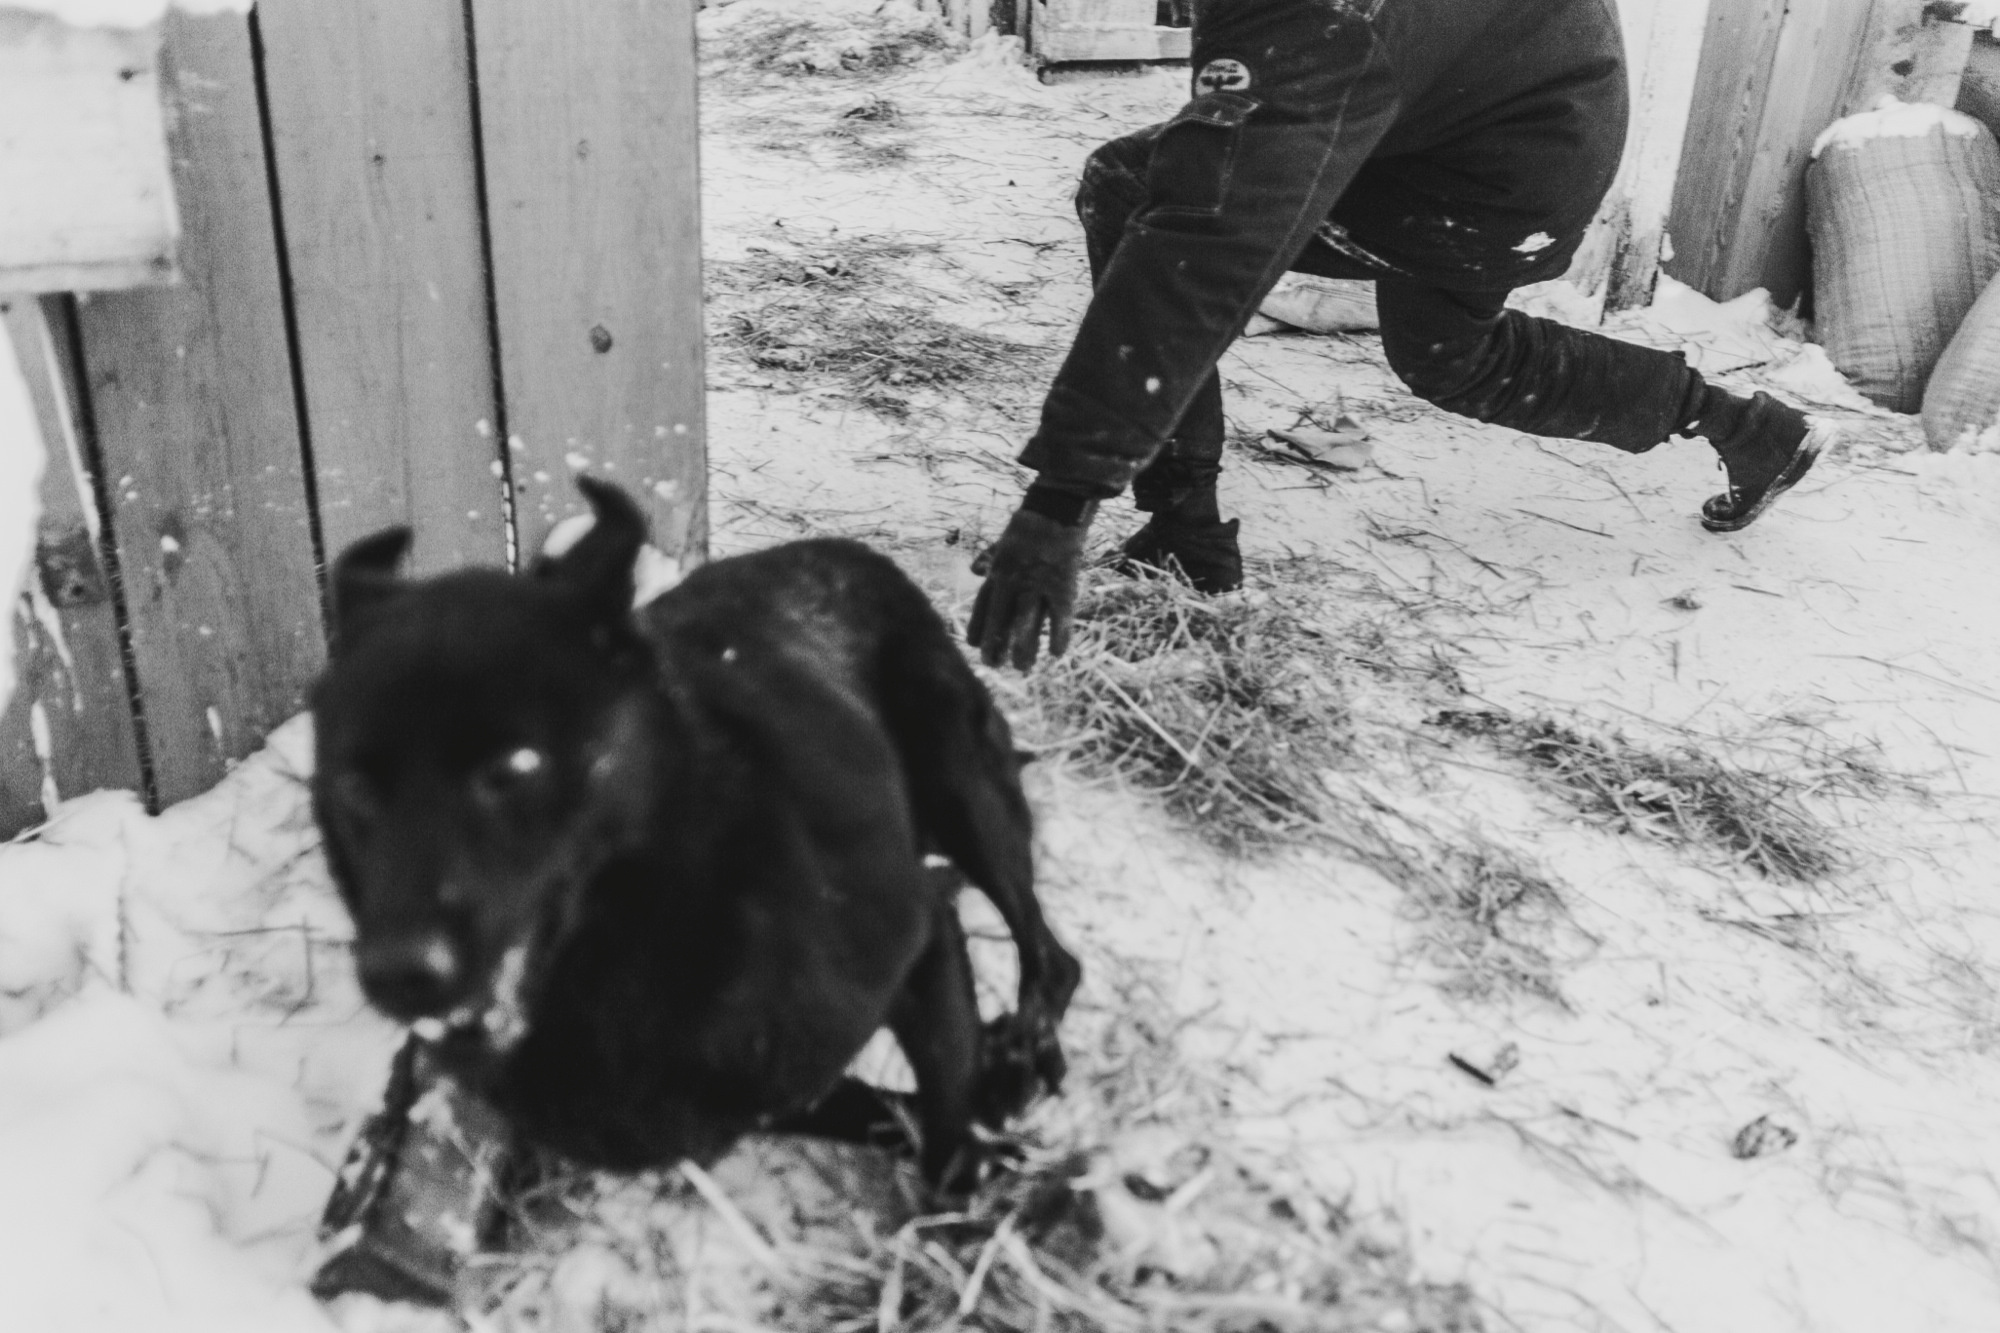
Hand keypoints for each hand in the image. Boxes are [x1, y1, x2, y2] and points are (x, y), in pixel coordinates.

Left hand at [966, 508, 1089, 669]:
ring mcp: (1038, 585)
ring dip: (1024, 647)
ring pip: (1027, 623)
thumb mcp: (1002, 542)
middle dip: (995, 644)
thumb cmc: (1029, 527)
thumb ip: (989, 558)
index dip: (978, 627)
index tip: (973, 645)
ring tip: (1022, 668)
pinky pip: (1060, 617)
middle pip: (1001, 619)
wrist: (1055, 511)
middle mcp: (1014, 582)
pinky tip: (1057, 654)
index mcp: (998, 573)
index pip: (983, 606)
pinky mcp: (1062, 586)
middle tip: (993, 665)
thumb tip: (974, 570)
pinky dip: (1059, 635)